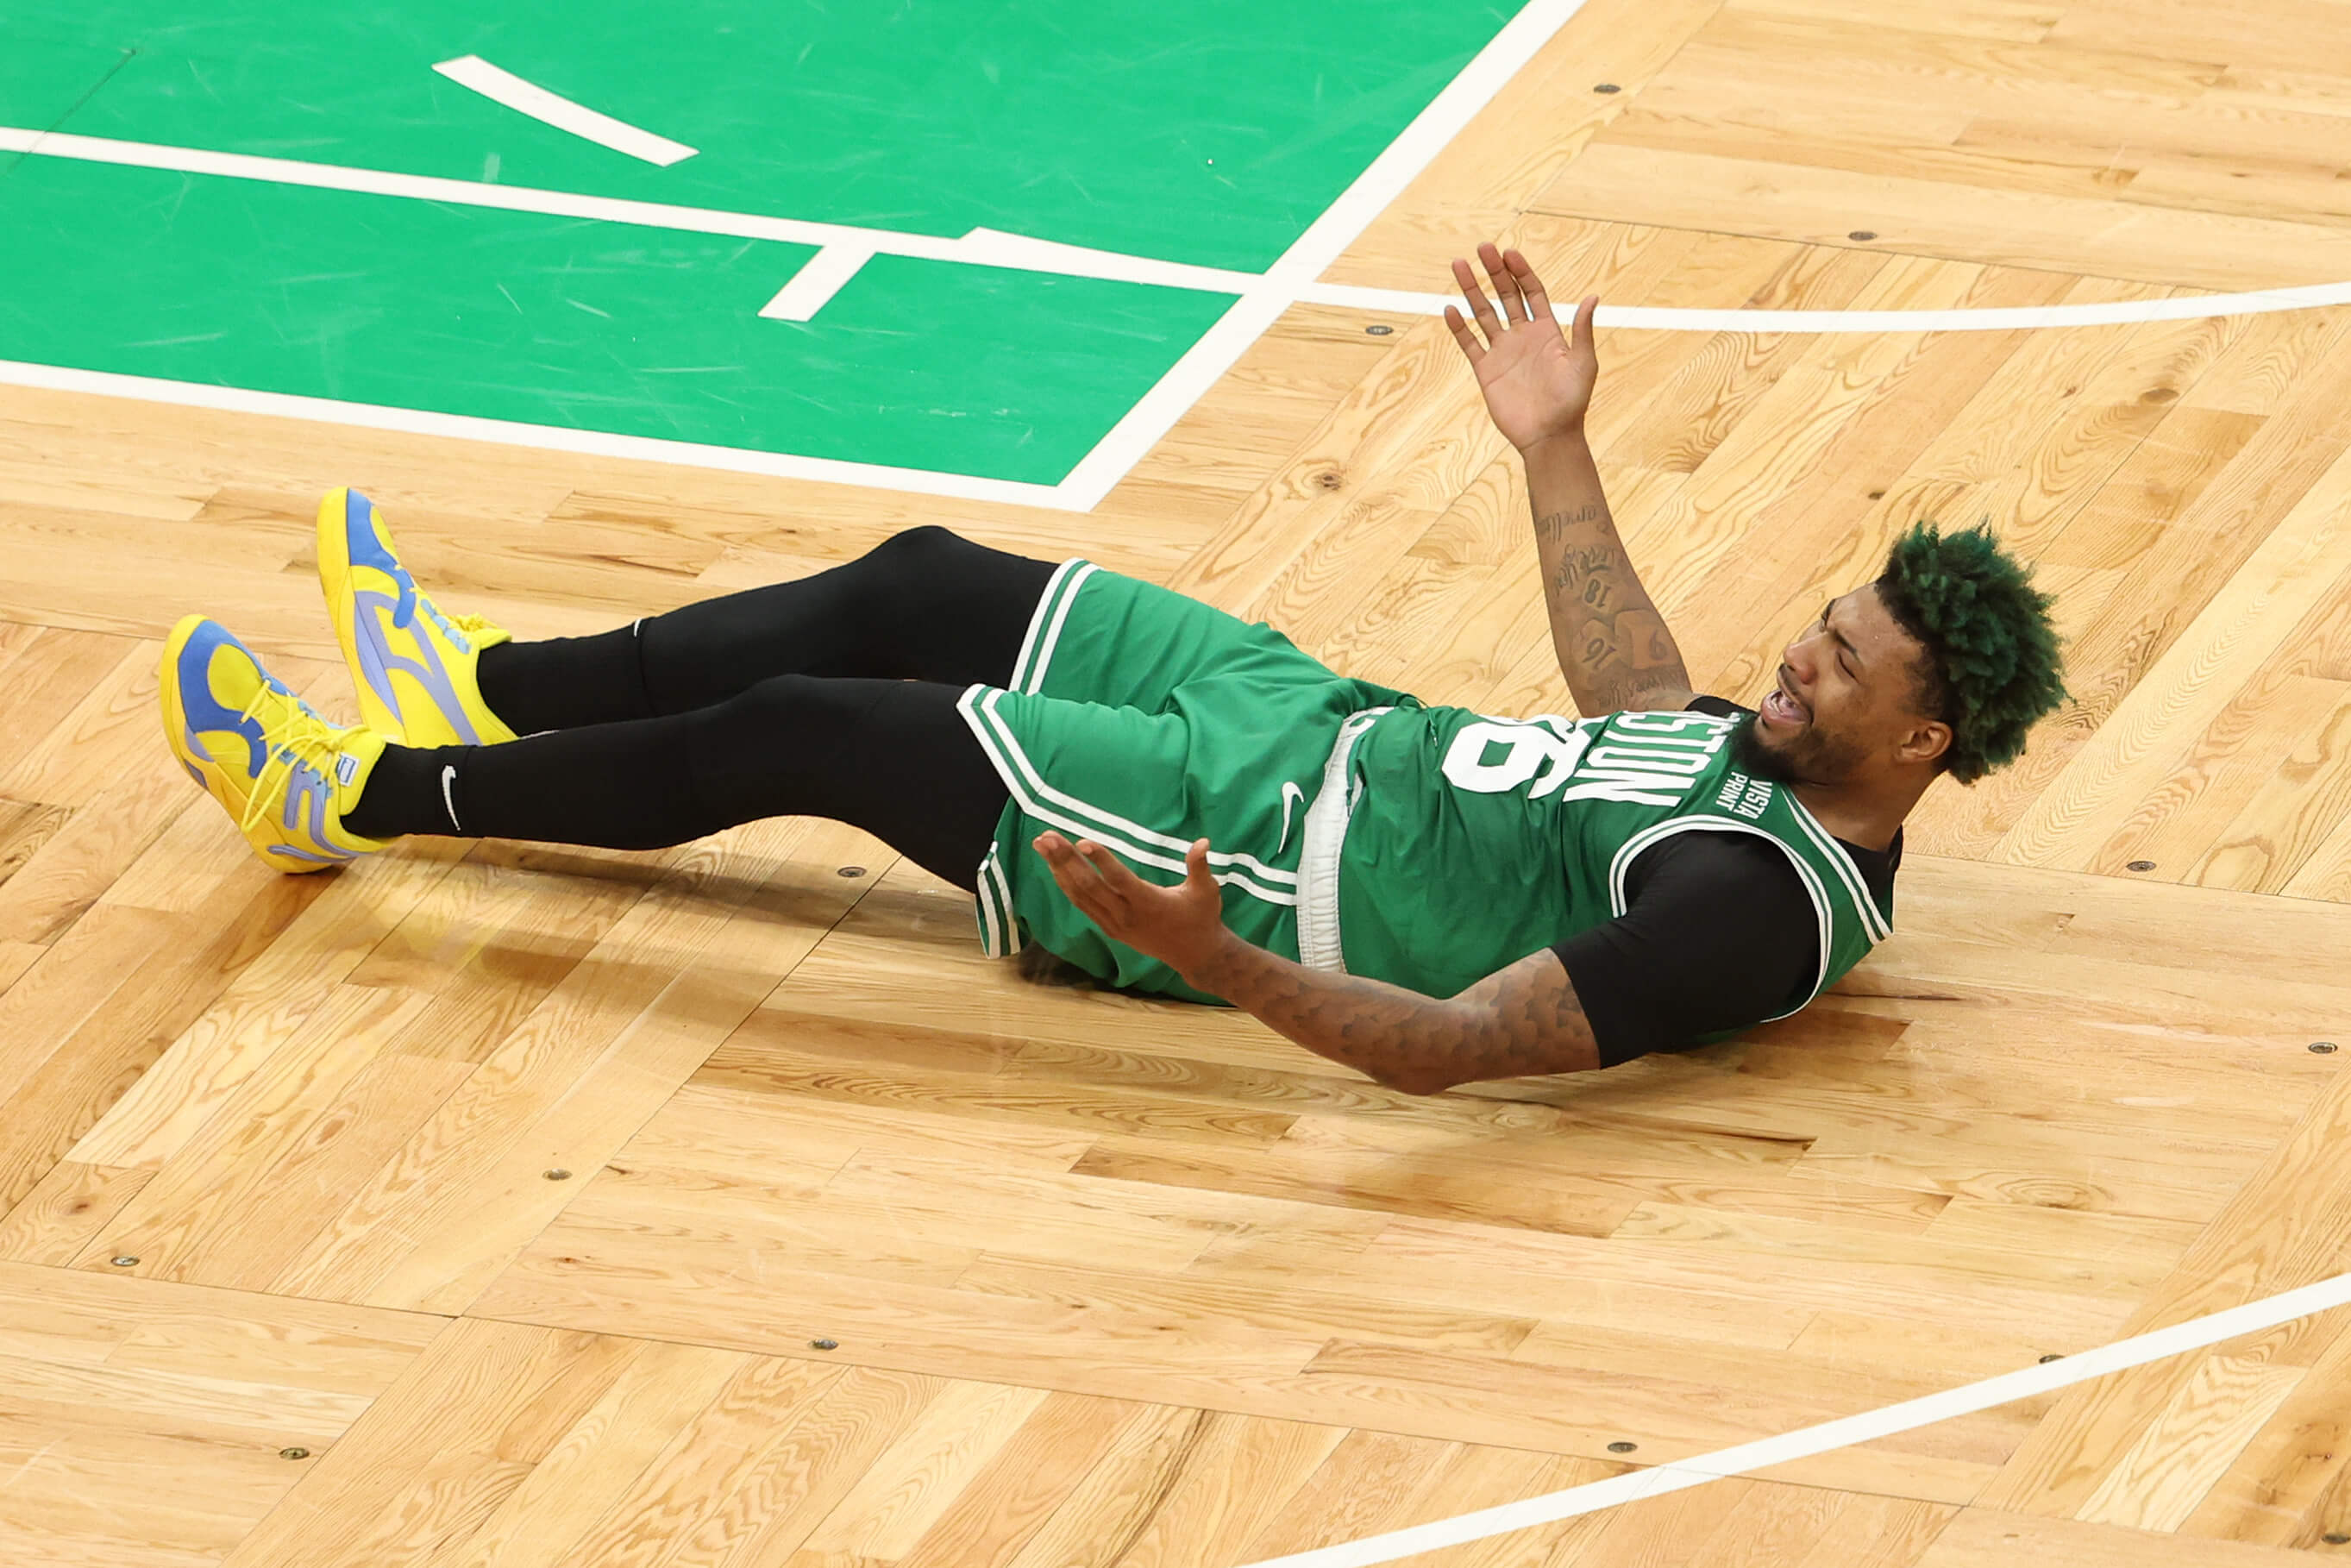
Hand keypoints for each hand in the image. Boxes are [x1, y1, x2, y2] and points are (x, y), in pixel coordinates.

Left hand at [1033, 832, 1230, 980]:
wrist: (1195, 955)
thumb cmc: (1202, 917)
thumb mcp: (1207, 891)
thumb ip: (1200, 866)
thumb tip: (1203, 842)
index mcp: (1149, 902)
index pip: (1119, 879)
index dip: (1101, 860)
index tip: (1082, 841)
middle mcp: (1126, 915)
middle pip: (1090, 885)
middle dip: (1065, 859)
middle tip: (1047, 836)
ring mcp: (1115, 924)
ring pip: (1080, 895)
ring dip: (1058, 869)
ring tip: (1041, 844)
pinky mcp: (1110, 929)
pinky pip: (1082, 905)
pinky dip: (1066, 885)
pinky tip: (1055, 868)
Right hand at [1443, 242, 1597, 453]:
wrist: (1550, 436)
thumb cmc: (1573, 402)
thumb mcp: (1584, 363)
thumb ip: (1583, 330)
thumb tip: (1593, 296)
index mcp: (1547, 331)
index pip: (1531, 292)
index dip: (1521, 272)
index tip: (1509, 253)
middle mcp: (1523, 336)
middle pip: (1506, 295)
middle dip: (1494, 272)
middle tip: (1482, 248)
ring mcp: (1503, 352)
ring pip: (1483, 313)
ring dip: (1471, 290)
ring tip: (1459, 266)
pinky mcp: (1486, 371)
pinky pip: (1470, 344)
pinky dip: (1459, 328)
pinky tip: (1450, 309)